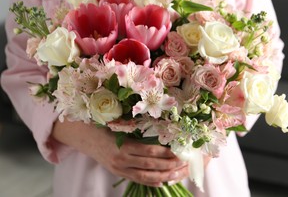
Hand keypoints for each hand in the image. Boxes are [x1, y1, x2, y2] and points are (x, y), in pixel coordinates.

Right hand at [52, 120, 188, 186]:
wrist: (84, 136)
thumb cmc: (104, 126)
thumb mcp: (120, 125)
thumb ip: (137, 129)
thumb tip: (162, 128)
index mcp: (122, 145)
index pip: (149, 152)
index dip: (165, 153)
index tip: (179, 150)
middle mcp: (121, 159)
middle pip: (150, 166)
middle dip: (169, 165)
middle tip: (184, 162)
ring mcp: (119, 168)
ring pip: (145, 176)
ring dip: (164, 175)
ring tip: (178, 173)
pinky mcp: (118, 173)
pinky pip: (137, 180)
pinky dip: (151, 182)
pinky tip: (164, 181)